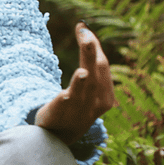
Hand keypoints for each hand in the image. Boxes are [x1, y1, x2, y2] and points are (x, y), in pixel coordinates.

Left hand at [34, 23, 115, 143]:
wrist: (58, 137)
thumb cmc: (76, 107)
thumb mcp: (88, 89)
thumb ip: (89, 67)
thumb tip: (85, 33)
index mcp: (105, 96)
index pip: (102, 66)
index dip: (94, 46)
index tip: (83, 27)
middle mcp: (94, 103)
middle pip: (95, 75)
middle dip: (90, 53)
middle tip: (84, 33)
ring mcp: (77, 110)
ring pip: (81, 93)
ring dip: (81, 82)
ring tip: (82, 72)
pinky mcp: (59, 115)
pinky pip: (63, 108)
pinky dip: (64, 100)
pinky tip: (64, 95)